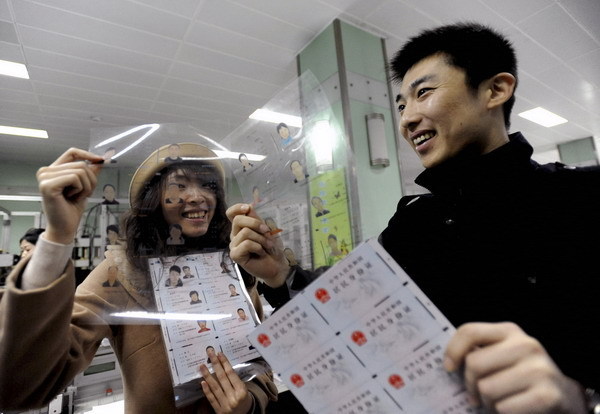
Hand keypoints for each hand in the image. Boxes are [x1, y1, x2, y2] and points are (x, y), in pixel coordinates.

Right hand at [36, 148, 102, 243]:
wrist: (64, 227)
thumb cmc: (71, 209)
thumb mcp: (84, 187)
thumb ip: (90, 172)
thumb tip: (100, 160)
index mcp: (53, 170)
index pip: (72, 152)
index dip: (88, 155)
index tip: (101, 160)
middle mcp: (45, 171)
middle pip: (81, 164)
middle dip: (91, 180)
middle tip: (83, 194)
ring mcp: (44, 177)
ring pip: (80, 171)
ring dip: (86, 187)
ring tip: (76, 197)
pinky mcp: (47, 185)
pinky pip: (75, 178)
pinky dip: (80, 189)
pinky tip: (71, 198)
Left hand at [200, 349, 252, 413]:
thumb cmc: (243, 399)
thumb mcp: (243, 389)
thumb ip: (234, 380)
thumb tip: (221, 366)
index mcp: (241, 391)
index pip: (231, 374)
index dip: (224, 363)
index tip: (219, 353)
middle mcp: (233, 397)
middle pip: (222, 378)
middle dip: (215, 364)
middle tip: (209, 353)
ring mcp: (225, 404)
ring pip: (215, 387)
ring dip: (207, 375)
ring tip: (202, 366)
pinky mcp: (218, 411)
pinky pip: (211, 399)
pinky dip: (207, 390)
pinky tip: (202, 382)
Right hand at [226, 203, 288, 287]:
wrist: (277, 265)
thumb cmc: (271, 248)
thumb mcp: (265, 230)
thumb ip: (255, 219)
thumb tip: (247, 207)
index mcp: (240, 227)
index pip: (231, 213)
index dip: (237, 208)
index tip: (247, 208)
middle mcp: (235, 235)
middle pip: (238, 220)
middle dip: (255, 223)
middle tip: (267, 232)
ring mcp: (234, 245)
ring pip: (245, 232)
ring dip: (261, 239)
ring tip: (267, 246)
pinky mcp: (235, 255)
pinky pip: (246, 244)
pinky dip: (258, 247)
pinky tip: (261, 253)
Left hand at [444, 322, 585, 413]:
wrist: (564, 398)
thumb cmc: (521, 377)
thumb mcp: (502, 356)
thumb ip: (480, 353)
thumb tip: (448, 364)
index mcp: (510, 332)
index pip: (470, 331)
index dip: (453, 350)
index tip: (448, 368)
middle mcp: (526, 345)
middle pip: (474, 364)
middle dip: (471, 385)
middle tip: (477, 395)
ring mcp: (539, 369)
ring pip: (487, 389)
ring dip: (487, 403)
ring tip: (498, 402)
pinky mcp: (547, 395)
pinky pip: (504, 408)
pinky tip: (513, 410)